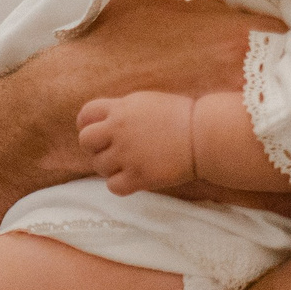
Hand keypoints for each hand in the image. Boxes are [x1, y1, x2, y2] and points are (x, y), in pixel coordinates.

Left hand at [79, 91, 196, 195]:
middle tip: (112, 151)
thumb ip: (123, 110)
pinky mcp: (139, 176)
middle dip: (95, 147)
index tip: (99, 132)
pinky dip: (120, 185)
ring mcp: (127, 154)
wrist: (205, 136)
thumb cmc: (182, 117)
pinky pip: (113, 186)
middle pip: (85, 141)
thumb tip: (103, 121)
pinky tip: (134, 179)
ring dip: (110, 167)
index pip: (85, 115)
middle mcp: (119, 130)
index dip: (88, 124)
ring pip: (99, 166)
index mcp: (121, 109)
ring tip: (130, 164)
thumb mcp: (147, 102)